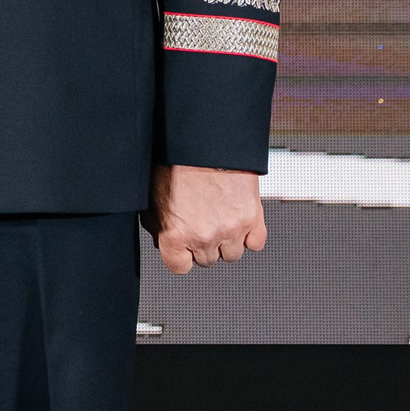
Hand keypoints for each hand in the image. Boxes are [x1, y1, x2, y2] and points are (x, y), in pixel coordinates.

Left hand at [144, 164, 268, 273]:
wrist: (203, 143)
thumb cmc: (174, 164)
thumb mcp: (153, 198)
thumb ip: (157, 226)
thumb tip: (161, 241)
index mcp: (174, 235)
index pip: (180, 267)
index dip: (181, 255)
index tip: (183, 246)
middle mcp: (203, 237)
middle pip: (207, 260)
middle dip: (203, 245)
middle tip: (201, 222)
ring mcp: (230, 230)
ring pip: (232, 254)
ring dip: (226, 241)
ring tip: (219, 218)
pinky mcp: (252, 219)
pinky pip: (256, 243)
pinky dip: (250, 235)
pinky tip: (239, 219)